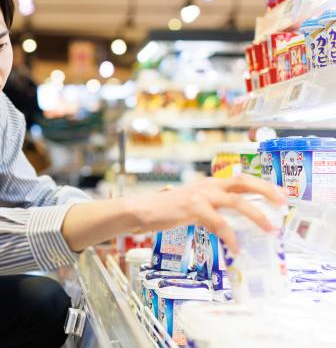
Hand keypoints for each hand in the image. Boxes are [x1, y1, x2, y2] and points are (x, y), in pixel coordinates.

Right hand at [132, 174, 286, 253]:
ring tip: (270, 229)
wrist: (143, 210)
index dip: (262, 185)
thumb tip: (229, 223)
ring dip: (256, 215)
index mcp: (209, 183)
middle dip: (266, 190)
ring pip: (236, 201)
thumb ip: (211, 208)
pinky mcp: (193, 208)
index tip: (281, 194)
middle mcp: (207, 185)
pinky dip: (230, 236)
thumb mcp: (192, 204)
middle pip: (243, 181)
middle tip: (283, 203)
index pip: (240, 179)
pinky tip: (235, 248)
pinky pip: (219, 223)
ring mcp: (200, 195)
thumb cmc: (166, 210)